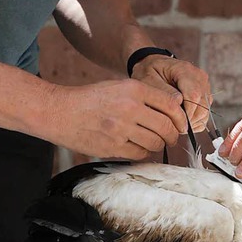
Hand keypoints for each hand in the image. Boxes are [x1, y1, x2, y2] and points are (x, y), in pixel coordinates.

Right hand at [50, 79, 186, 159]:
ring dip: (158, 145)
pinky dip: (142, 152)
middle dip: (172, 135)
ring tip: (152, 142)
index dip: (180, 117)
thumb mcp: (118, 87)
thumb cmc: (91, 99)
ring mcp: (121, 128)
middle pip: (166, 127)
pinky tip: (136, 147)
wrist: (60, 112)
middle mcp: (129, 107)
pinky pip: (140, 154)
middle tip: (171, 137)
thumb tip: (175, 108)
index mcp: (133, 89)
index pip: (171, 105)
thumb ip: (145, 96)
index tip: (180, 124)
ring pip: (155, 142)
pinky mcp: (113, 146)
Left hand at [130, 55, 211, 131]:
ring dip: (192, 122)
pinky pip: (205, 112)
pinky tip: (181, 120)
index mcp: (185, 70)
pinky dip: (195, 120)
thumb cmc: (149, 72)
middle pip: (203, 105)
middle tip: (173, 127)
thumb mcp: (148, 80)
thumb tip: (178, 108)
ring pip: (205, 111)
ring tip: (175, 123)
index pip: (194, 95)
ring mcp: (204, 85)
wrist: (155, 64)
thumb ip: (163, 94)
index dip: (187, 114)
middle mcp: (199, 76)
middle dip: (189, 121)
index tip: (174, 125)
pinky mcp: (205, 93)